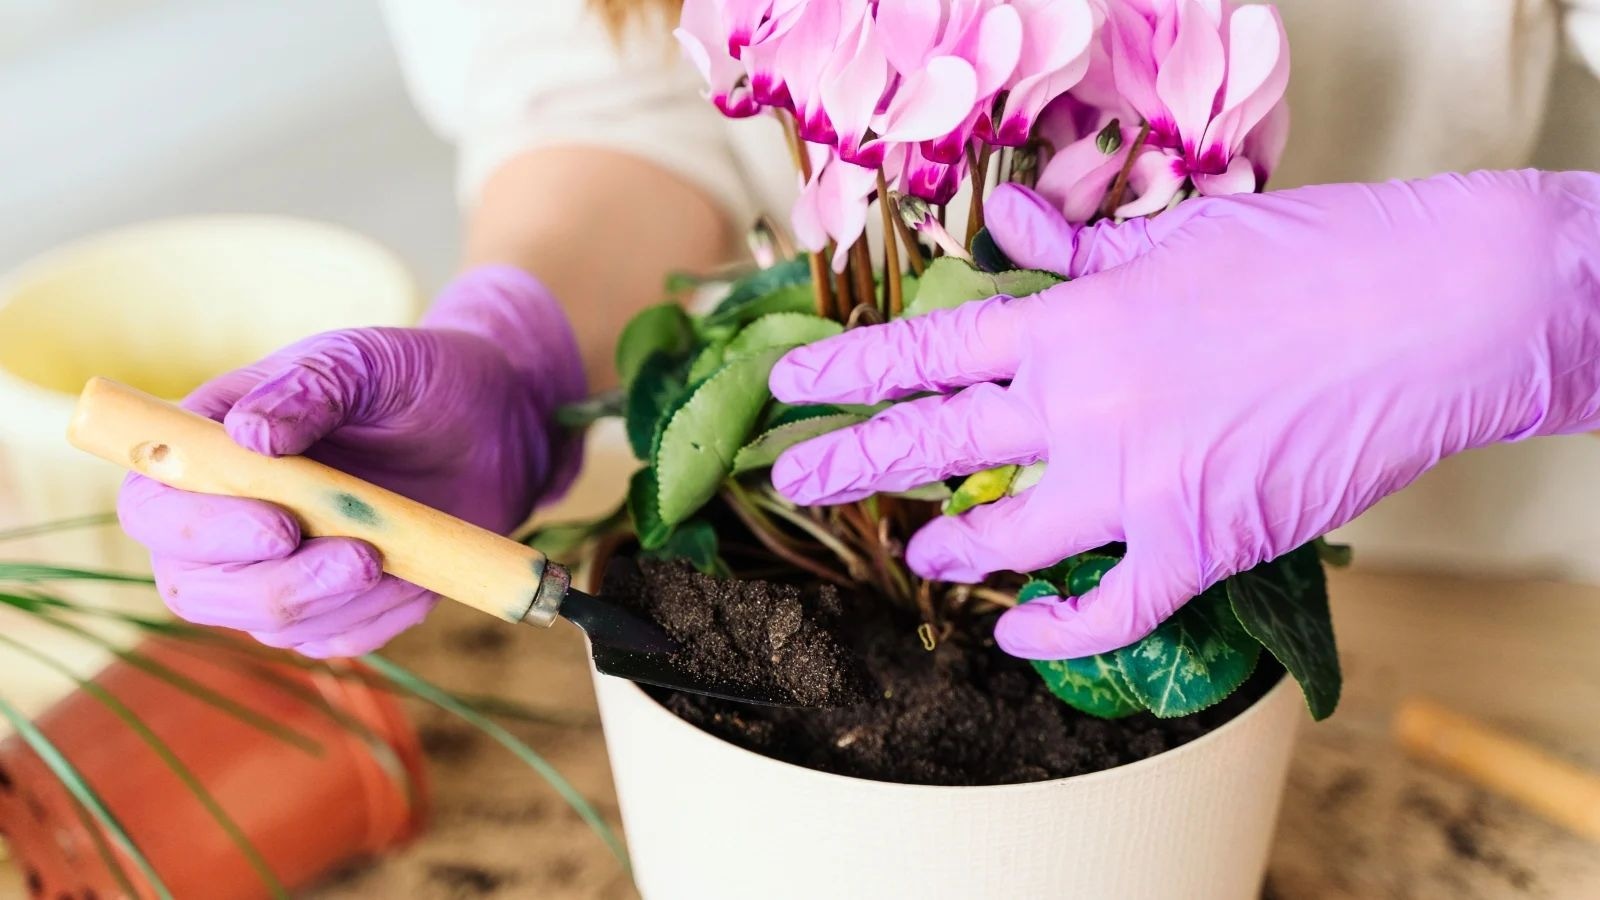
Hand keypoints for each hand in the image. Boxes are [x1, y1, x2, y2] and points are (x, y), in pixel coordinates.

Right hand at [118, 265, 584, 656]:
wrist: (495, 423)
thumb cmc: (418, 379)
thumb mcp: (370, 360)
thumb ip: (312, 386)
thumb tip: (249, 435)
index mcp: (211, 445)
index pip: (153, 508)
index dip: (199, 530)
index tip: (279, 525)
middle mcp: (228, 514)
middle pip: (194, 587)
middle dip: (277, 586)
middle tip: (363, 558)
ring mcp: (278, 566)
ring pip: (270, 624)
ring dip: (338, 602)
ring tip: (403, 555)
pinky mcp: (333, 603)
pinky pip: (336, 640)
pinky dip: (380, 617)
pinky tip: (420, 576)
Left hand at [769, 171, 1599, 658]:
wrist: (1437, 307)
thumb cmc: (1314, 255)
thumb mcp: (1178, 236)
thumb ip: (1076, 247)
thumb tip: (1006, 227)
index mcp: (1075, 321)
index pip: (929, 348)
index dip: (848, 369)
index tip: (790, 386)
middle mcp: (1087, 404)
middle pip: (936, 440)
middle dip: (852, 461)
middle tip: (792, 475)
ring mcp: (1138, 481)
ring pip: (1007, 530)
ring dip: (952, 541)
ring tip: (921, 548)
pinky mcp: (1199, 542)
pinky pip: (1107, 609)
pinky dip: (1053, 630)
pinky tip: (1016, 631)